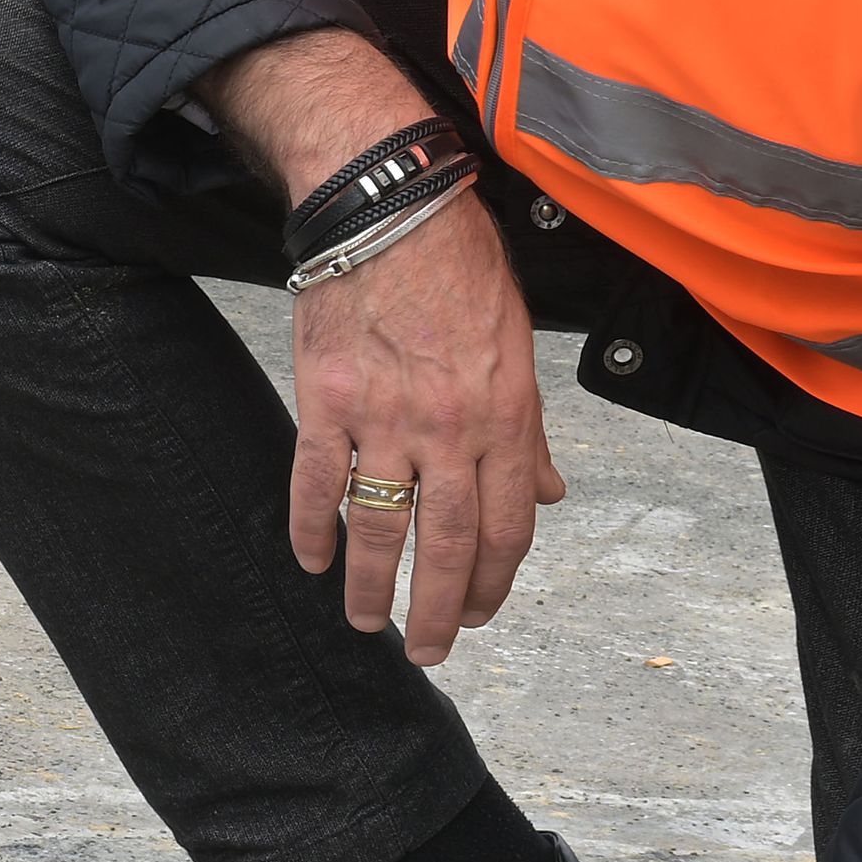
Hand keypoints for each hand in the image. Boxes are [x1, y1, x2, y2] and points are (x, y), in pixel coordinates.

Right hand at [284, 192, 562, 664]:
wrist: (390, 210)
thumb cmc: (459, 270)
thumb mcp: (518, 349)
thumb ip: (531, 432)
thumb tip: (548, 494)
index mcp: (504, 416)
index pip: (508, 526)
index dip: (497, 582)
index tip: (483, 613)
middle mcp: (450, 427)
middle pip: (448, 544)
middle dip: (440, 610)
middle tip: (429, 651)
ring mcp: (385, 417)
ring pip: (380, 526)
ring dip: (373, 585)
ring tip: (367, 620)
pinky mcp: (327, 400)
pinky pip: (317, 482)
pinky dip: (312, 529)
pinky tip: (312, 560)